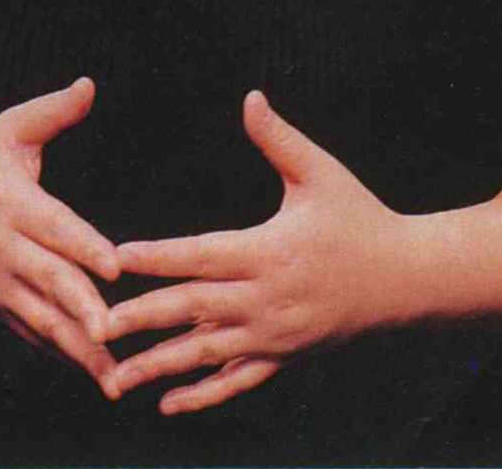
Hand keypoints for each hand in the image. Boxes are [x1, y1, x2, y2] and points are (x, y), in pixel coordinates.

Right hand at [0, 77, 121, 396]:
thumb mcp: (8, 130)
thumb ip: (52, 111)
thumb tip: (90, 84)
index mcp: (10, 202)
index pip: (52, 226)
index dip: (83, 245)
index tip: (114, 266)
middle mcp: (2, 248)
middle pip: (47, 280)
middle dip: (80, 307)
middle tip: (111, 331)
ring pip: (40, 319)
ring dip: (75, 348)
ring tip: (112, 376)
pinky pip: (30, 335)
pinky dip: (59, 355)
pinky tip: (91, 374)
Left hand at [106, 90, 417, 413]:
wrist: (404, 278)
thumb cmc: (359, 216)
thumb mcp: (321, 172)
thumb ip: (278, 138)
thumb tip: (249, 97)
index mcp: (269, 251)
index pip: (201, 255)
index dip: (158, 256)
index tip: (117, 259)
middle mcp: (266, 299)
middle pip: (193, 309)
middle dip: (142, 317)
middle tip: (97, 325)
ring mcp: (274, 335)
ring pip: (206, 353)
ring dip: (159, 365)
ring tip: (115, 377)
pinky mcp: (284, 356)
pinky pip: (237, 380)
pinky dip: (201, 395)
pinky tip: (167, 403)